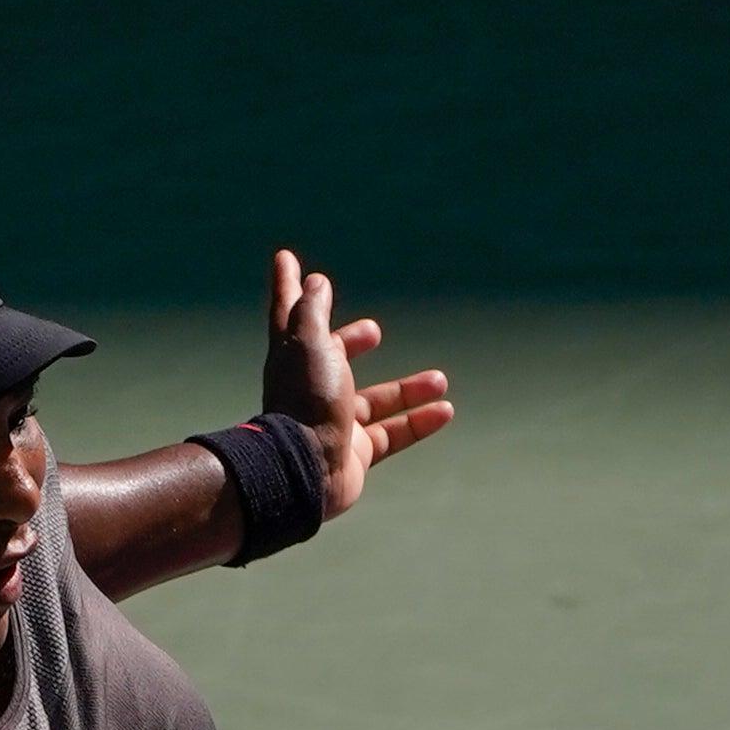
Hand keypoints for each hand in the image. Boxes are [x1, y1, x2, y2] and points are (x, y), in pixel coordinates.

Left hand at [262, 250, 454, 517]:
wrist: (305, 471)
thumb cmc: (305, 400)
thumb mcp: (309, 342)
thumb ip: (312, 309)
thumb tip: (314, 280)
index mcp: (294, 357)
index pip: (290, 311)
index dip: (288, 284)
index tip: (285, 258)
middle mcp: (311, 388)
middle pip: (333, 359)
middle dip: (350, 343)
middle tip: (373, 332)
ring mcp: (333, 423)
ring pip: (375, 401)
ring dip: (408, 389)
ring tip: (440, 379)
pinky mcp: (353, 453)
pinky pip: (392, 434)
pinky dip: (418, 422)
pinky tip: (444, 411)